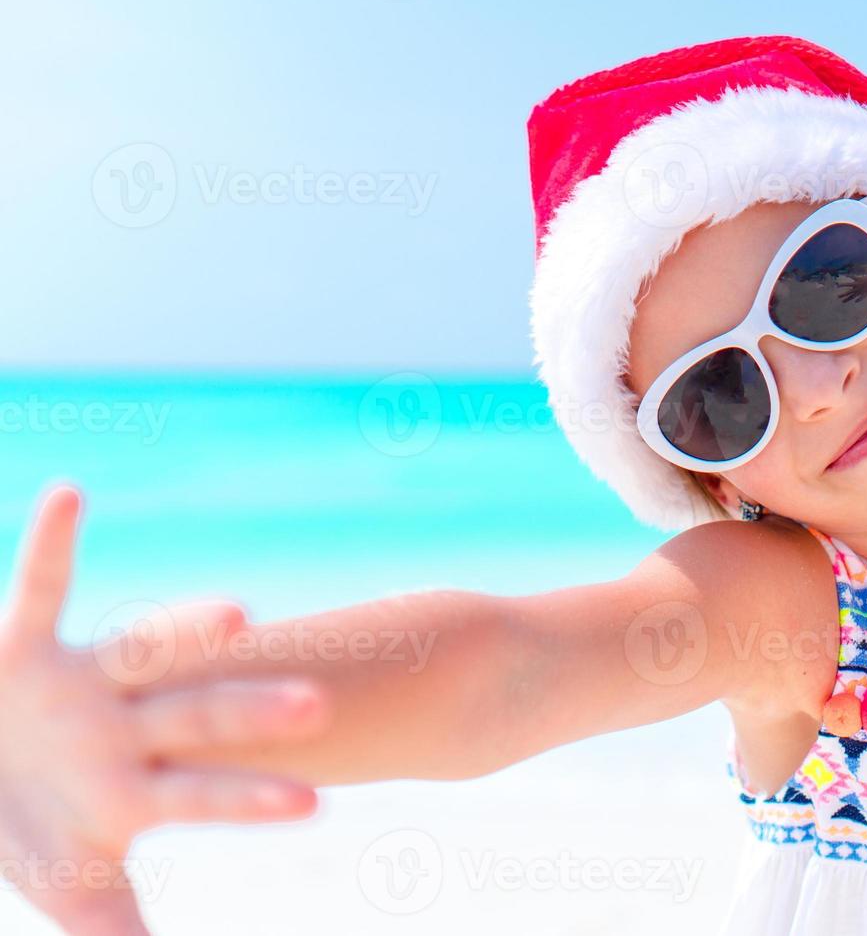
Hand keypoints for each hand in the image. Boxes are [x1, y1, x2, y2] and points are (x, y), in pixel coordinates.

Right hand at [0, 487, 328, 933]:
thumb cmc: (21, 829)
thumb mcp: (63, 885)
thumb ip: (111, 926)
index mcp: (140, 785)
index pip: (209, 794)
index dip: (252, 799)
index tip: (316, 805)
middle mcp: (130, 724)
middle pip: (199, 716)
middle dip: (251, 715)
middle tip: (318, 704)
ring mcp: (82, 680)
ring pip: (144, 650)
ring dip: (184, 632)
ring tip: (241, 612)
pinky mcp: (21, 643)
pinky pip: (37, 586)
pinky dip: (49, 542)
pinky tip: (70, 493)